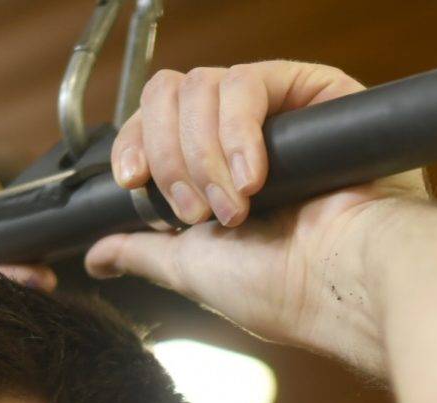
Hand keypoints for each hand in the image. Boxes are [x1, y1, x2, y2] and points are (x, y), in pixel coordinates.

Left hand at [82, 61, 429, 356]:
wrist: (340, 286)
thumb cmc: (284, 288)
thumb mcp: (190, 269)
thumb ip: (140, 250)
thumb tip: (95, 256)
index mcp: (214, 173)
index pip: (154, 122)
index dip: (136, 144)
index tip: (133, 182)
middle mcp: (242, 137)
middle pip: (169, 94)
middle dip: (172, 157)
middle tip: (197, 210)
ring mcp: (278, 112)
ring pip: (202, 85)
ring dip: (205, 154)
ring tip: (237, 204)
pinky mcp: (313, 91)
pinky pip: (248, 80)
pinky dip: (238, 129)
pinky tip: (256, 176)